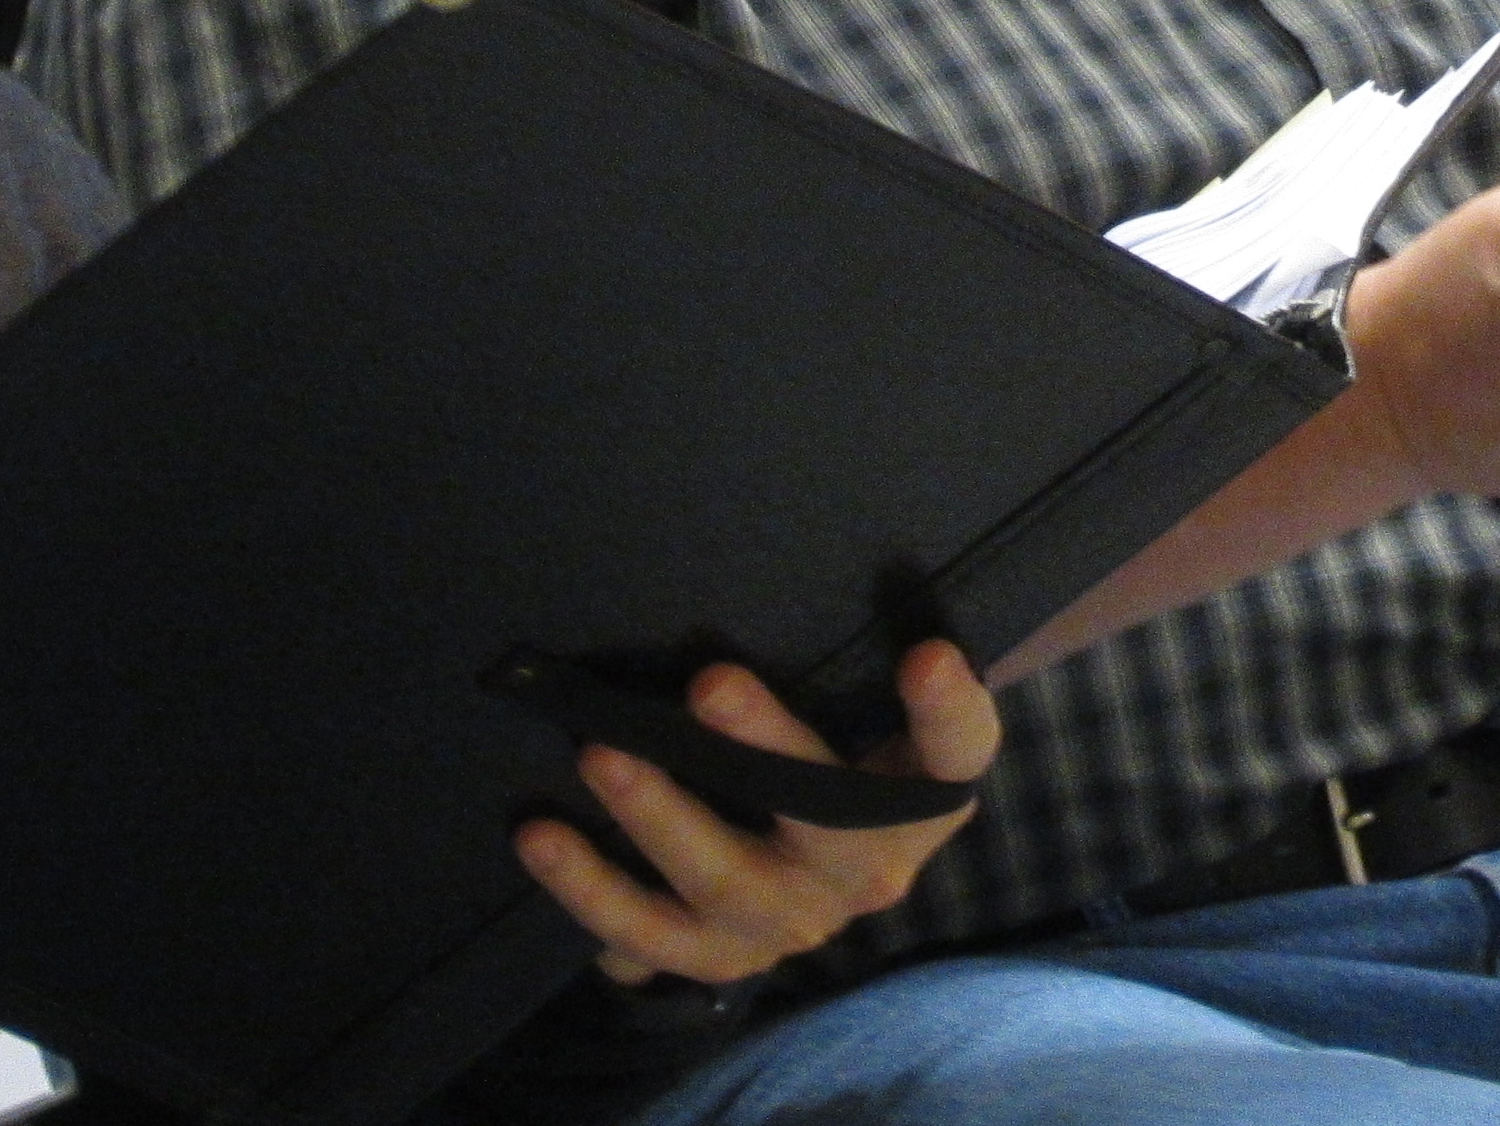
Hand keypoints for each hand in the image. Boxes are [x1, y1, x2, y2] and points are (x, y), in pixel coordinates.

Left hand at [516, 640, 998, 985]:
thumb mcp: (863, 719)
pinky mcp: (721, 959)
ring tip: (597, 755)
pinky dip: (590, 889)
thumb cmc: (833, 759)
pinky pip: (650, 933)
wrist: (803, 885)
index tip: (928, 655)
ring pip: (726, 879)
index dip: (950, 712)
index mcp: (920, 797)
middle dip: (767, 747)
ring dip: (658, 816)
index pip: (959, 753)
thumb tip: (776, 541)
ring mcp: (793, 922)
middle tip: (708, 681)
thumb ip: (846, 660)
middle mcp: (868, 869)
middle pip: (830, 816)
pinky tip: (540, 836)